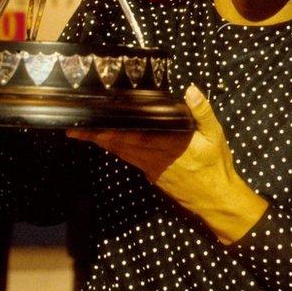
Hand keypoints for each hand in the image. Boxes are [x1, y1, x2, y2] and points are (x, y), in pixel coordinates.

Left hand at [67, 84, 267, 243]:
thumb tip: (191, 90)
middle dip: (97, 138)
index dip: (111, 131)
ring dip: (103, 144)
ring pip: (122, 154)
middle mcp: (155, 158)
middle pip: (120, 146)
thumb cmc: (216, 166)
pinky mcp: (152, 175)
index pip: (134, 136)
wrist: (216, 200)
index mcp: (169, 145)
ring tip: (84, 135)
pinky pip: (130, 160)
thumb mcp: (216, 136)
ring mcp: (152, 168)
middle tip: (74, 130)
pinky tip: (109, 144)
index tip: (93, 125)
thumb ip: (202, 112)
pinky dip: (117, 151)